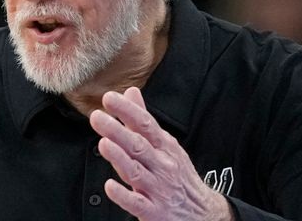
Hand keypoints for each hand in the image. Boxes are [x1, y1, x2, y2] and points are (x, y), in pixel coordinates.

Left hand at [89, 87, 232, 220]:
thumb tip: (131, 92)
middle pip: (138, 145)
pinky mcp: (154, 212)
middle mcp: (162, 165)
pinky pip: (137, 203)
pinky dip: (123, 195)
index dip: (127, 110)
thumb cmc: (179, 175)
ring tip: (104, 144)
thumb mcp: (166, 144)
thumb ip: (143, 119)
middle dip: (117, 130)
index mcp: (164, 147)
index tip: (110, 98)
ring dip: (120, 158)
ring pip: (136, 172)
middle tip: (97, 117)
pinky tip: (110, 186)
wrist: (203, 213)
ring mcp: (158, 189)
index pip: (145, 124)